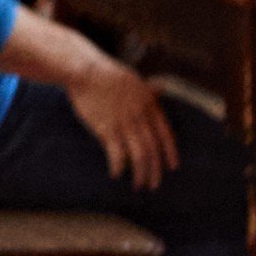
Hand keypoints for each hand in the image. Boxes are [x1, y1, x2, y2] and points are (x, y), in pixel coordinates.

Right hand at [29, 22, 177, 189]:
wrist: (84, 69)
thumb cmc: (105, 73)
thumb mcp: (133, 79)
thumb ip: (148, 90)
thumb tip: (162, 88)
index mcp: (149, 104)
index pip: (165, 134)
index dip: (170, 152)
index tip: (172, 167)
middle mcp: (140, 115)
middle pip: (154, 149)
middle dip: (155, 170)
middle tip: (154, 185)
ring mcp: (125, 122)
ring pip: (140, 155)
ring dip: (141, 174)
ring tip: (138, 186)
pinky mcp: (107, 128)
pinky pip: (118, 154)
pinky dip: (119, 167)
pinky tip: (116, 174)